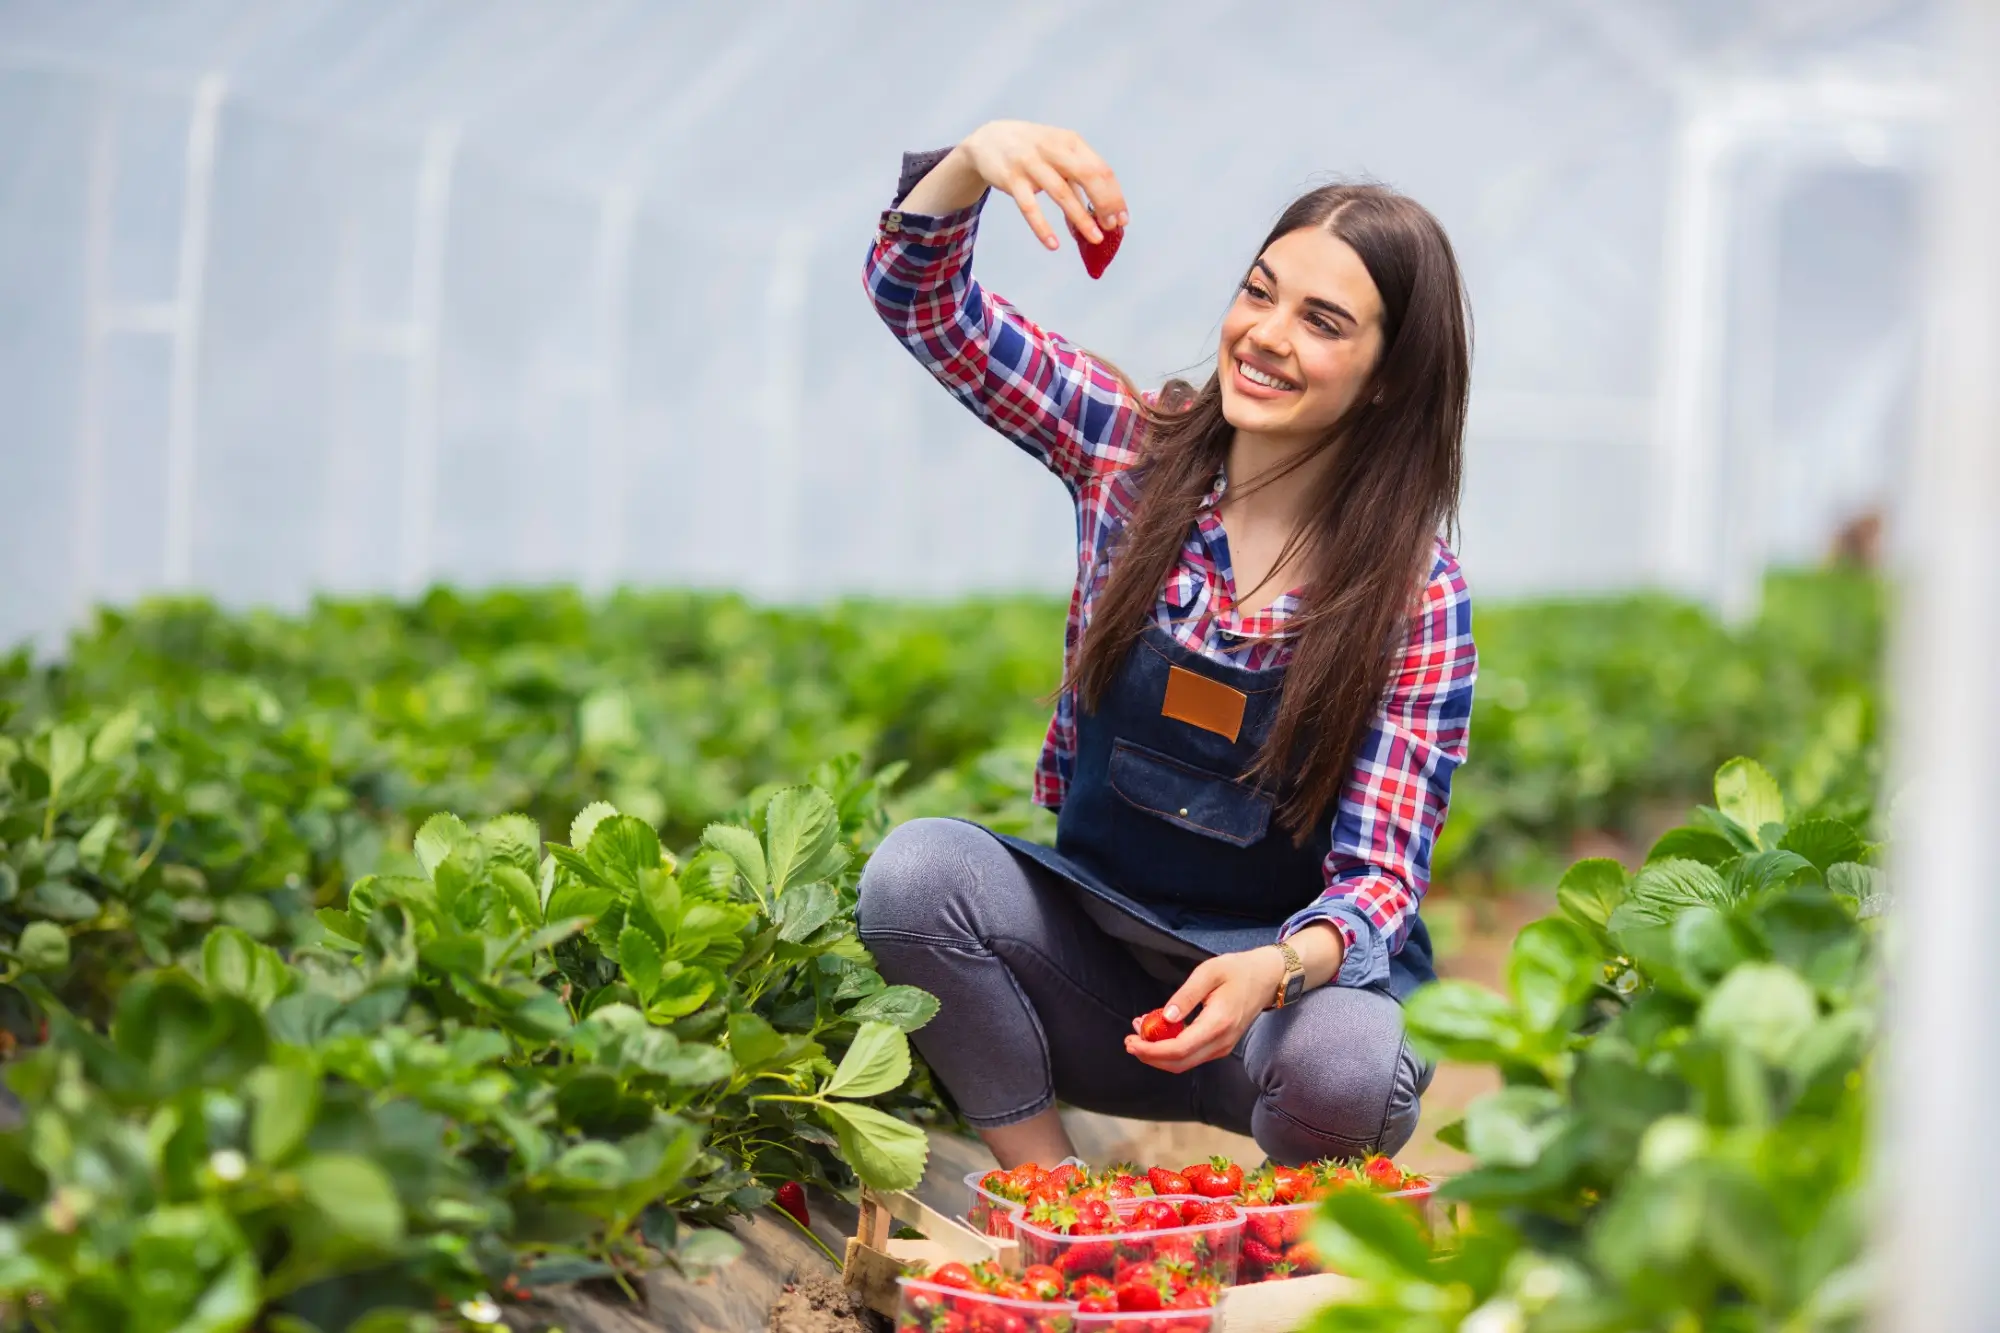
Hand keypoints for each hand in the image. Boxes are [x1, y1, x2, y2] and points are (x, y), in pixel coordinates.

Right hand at [959, 120, 1128, 251]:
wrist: (987, 140)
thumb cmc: (1031, 151)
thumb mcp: (1057, 154)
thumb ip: (1076, 179)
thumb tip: (1098, 214)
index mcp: (1069, 141)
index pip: (1101, 168)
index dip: (1115, 195)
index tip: (1122, 219)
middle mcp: (1052, 148)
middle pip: (1088, 175)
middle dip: (1105, 203)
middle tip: (1112, 228)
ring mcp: (1030, 162)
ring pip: (1061, 193)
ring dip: (1081, 218)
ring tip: (1095, 239)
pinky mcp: (1011, 179)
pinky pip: (1029, 207)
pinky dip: (1042, 227)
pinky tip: (1053, 244)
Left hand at [1124, 947, 1285, 1073]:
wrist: (1267, 978)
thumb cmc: (1238, 971)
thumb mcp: (1209, 972)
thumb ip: (1186, 996)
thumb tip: (1166, 1016)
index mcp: (1218, 1024)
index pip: (1179, 1049)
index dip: (1151, 1050)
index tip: (1131, 1041)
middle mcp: (1220, 1042)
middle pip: (1178, 1063)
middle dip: (1149, 1056)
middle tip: (1129, 1040)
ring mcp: (1221, 1047)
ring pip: (1183, 1062)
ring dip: (1158, 1053)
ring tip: (1140, 1030)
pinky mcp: (1219, 1045)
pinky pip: (1191, 1055)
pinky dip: (1170, 1048)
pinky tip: (1159, 1030)